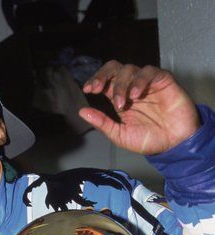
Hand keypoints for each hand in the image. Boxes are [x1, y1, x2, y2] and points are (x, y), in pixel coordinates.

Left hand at [79, 61, 200, 154]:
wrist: (174, 144)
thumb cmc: (149, 140)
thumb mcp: (120, 135)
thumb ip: (102, 123)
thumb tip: (82, 111)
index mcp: (120, 97)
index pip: (105, 81)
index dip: (95, 80)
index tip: (87, 89)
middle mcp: (132, 87)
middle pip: (115, 68)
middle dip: (103, 75)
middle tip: (96, 88)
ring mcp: (147, 83)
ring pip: (129, 70)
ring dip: (121, 85)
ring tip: (122, 104)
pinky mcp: (163, 80)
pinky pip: (149, 72)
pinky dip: (139, 81)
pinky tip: (135, 96)